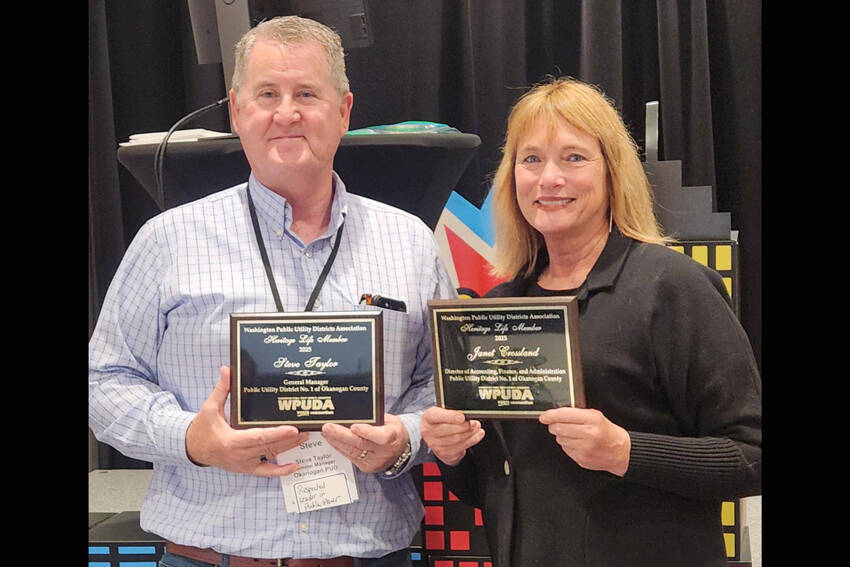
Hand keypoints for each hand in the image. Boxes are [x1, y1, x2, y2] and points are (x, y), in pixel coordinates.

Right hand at [185, 366, 309, 476]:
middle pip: (269, 447)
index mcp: (231, 440)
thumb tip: (227, 370)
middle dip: (289, 438)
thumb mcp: (210, 407)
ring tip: (305, 437)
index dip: (277, 434)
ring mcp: (244, 464)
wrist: (193, 449)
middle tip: (306, 428)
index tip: (292, 428)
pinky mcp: (246, 469)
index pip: (258, 437)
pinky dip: (281, 471)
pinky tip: (295, 466)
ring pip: (271, 456)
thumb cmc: (202, 428)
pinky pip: (266, 472)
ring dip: (289, 448)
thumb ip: (222, 389)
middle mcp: (239, 455)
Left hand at [321, 414, 408, 472]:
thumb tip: (352, 412)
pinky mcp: (366, 466)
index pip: (380, 437)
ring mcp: (374, 461)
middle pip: (361, 444)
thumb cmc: (392, 430)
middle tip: (328, 427)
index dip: (366, 432)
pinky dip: (339, 447)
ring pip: (352, 451)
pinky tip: (331, 440)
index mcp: (393, 436)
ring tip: (326, 432)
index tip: (354, 427)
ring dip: (337, 441)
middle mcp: (384, 451)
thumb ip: (374, 418)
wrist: (399, 449)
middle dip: (342, 435)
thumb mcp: (389, 420)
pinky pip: (350, 456)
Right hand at [421, 406, 484, 465]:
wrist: (436, 436)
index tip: (462, 417)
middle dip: (464, 426)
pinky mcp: (443, 453)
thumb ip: (454, 412)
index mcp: (428, 417)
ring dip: (469, 434)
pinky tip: (476, 435)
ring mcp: (434, 444)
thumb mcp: (444, 412)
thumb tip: (468, 414)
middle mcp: (428, 431)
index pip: (437, 416)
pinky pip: (459, 448)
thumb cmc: (442, 421)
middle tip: (474, 423)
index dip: (450, 417)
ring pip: (455, 440)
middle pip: (447, 429)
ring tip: (476, 428)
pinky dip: (471, 441)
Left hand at [538, 407, 630, 476]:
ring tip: (574, 434)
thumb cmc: (607, 432)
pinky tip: (577, 443)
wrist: (620, 452)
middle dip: (554, 426)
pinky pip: (565, 449)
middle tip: (558, 425)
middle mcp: (589, 434)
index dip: (550, 415)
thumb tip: (556, 413)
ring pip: (560, 439)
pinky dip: (567, 445)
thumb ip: (577, 413)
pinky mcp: (581, 459)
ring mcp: (584, 448)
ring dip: (562, 436)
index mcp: (592, 420)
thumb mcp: (596, 416)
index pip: (564, 415)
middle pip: (558, 428)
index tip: (544, 417)